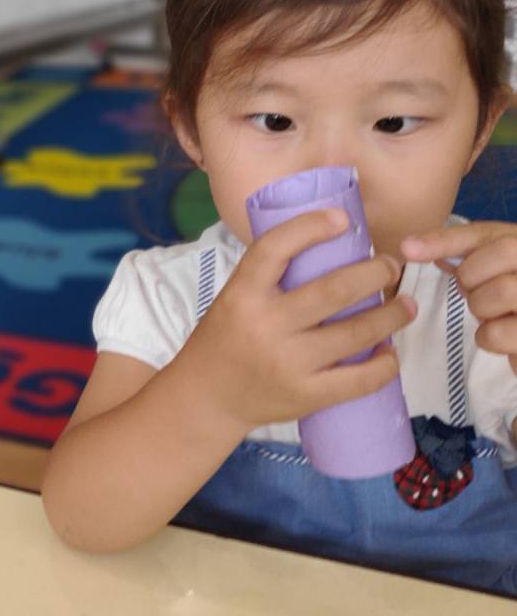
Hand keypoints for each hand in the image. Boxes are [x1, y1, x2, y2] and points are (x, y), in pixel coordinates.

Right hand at [183, 209, 416, 430]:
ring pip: (355, 333)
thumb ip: (271, 278)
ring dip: (392, 315)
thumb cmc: (226, 338)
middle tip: (390, 266)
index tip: (343, 219)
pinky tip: (391, 352)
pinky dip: (385, 365)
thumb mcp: (234, 299)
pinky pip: (359, 380)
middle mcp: (265, 325)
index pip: (274, 249)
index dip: (310, 227)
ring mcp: (287, 363)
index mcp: (242, 294)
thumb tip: (328, 248)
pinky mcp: (305, 395)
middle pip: (333, 291)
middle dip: (375, 273)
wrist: (207, 396)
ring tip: (407, 305)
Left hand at [403, 221, 516, 374]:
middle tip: (472, 290)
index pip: (486, 232)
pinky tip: (502, 333)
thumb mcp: (488, 264)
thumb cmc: (509, 294)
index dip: (444, 240)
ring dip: (481, 308)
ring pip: (502, 290)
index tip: (407, 249)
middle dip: (472, 275)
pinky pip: (497, 332)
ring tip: (492, 312)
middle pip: (504, 252)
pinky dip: (487, 337)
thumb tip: (410, 247)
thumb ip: (458, 251)